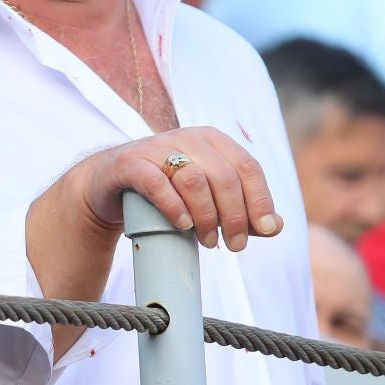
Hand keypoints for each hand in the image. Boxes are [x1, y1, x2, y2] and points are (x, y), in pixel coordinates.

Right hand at [63, 127, 281, 252]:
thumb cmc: (165, 193)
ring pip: (194, 179)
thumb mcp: (205, 199)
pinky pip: (157, 183)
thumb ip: (240, 211)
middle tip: (233, 246)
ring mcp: (156, 148)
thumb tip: (275, 226)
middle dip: (234, 216)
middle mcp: (186, 138)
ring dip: (206, 215)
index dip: (260, 200)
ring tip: (207, 241)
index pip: (248, 167)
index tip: (264, 231)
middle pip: (224, 176)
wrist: (108, 187)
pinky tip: (183, 225)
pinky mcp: (130, 164)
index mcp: (212, 141)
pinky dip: (174, 206)